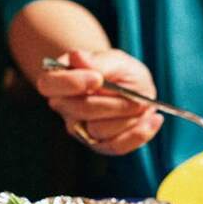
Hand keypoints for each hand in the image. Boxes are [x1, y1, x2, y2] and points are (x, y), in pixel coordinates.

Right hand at [38, 49, 162, 154]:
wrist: (131, 87)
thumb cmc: (118, 71)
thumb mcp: (114, 59)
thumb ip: (99, 60)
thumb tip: (78, 56)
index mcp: (59, 80)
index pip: (48, 84)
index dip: (70, 83)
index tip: (97, 79)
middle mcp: (65, 107)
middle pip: (78, 109)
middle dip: (110, 102)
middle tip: (131, 94)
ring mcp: (80, 128)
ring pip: (98, 130)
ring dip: (126, 116)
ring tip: (140, 104)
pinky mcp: (99, 145)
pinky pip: (115, 146)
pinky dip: (138, 134)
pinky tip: (153, 120)